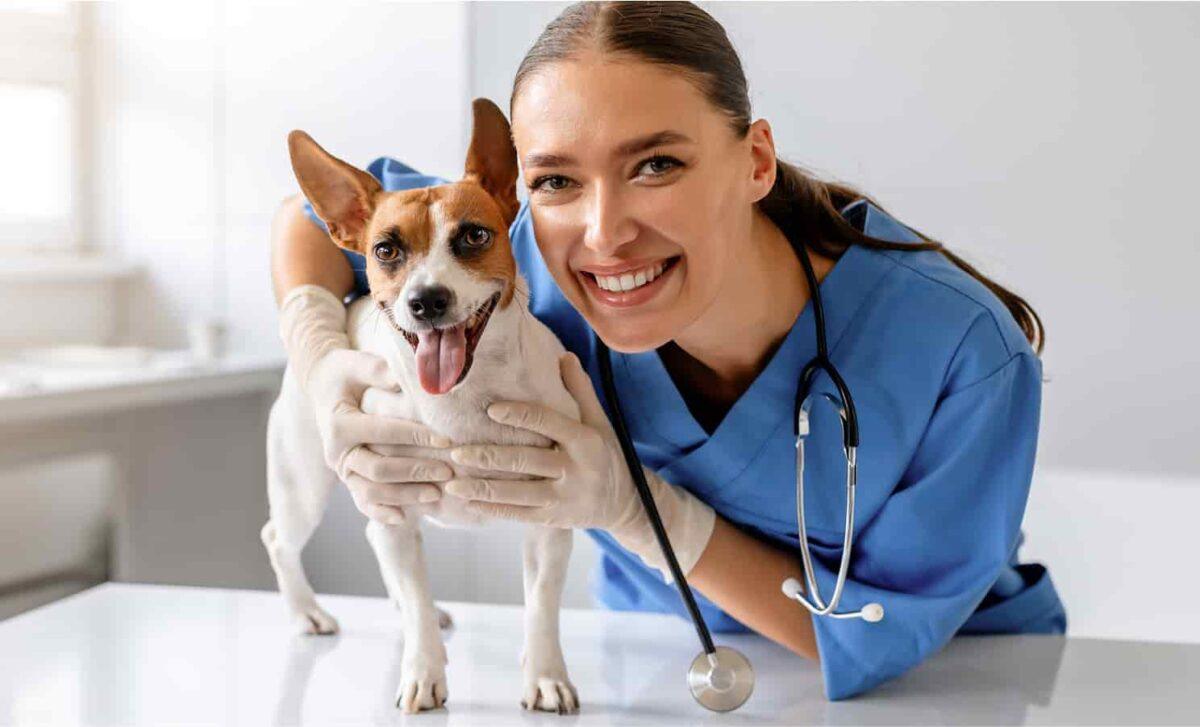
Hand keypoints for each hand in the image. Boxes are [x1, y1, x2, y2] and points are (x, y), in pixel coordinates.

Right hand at [279, 285, 453, 523]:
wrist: (323, 387)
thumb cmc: (345, 373)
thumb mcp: (356, 364)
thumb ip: (377, 369)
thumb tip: (403, 377)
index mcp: (339, 425)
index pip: (383, 433)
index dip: (416, 436)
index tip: (447, 439)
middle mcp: (337, 453)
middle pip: (379, 469)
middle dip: (416, 471)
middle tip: (449, 471)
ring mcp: (342, 470)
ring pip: (372, 491)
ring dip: (405, 495)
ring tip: (437, 494)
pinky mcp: (348, 479)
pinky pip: (363, 502)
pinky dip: (381, 513)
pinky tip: (404, 519)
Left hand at [444, 352, 715, 578]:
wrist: (626, 503)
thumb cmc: (606, 454)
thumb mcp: (600, 422)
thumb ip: (580, 391)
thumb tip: (564, 356)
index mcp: (585, 440)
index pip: (548, 422)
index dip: (519, 415)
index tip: (490, 410)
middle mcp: (576, 469)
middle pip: (525, 461)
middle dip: (487, 458)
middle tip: (454, 452)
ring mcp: (565, 497)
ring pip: (518, 492)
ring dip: (482, 489)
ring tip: (452, 483)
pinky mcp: (556, 519)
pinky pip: (520, 514)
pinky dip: (493, 509)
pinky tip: (469, 503)